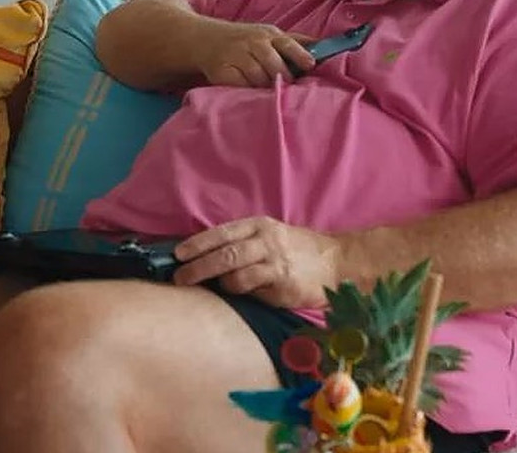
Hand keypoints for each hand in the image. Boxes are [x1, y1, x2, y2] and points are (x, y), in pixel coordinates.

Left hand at [172, 217, 339, 308]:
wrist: (339, 262)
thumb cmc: (299, 252)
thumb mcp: (271, 237)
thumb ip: (244, 244)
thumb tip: (207, 258)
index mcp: (258, 225)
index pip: (221, 232)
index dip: (197, 243)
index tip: (177, 254)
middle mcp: (265, 240)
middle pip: (223, 252)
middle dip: (197, 265)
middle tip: (179, 277)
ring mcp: (274, 260)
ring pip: (233, 270)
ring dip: (214, 280)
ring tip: (200, 287)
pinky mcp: (282, 281)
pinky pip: (251, 286)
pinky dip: (237, 289)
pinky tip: (235, 292)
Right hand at [195, 21, 315, 87]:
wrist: (204, 39)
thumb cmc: (244, 39)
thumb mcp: (269, 34)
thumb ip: (295, 41)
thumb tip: (326, 45)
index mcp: (268, 34)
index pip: (287, 43)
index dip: (299, 54)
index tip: (310, 64)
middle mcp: (252, 43)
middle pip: (273, 64)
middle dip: (282, 77)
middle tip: (287, 87)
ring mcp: (235, 56)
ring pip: (258, 77)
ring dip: (266, 87)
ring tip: (269, 93)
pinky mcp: (221, 71)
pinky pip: (239, 86)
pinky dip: (247, 91)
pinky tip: (251, 94)